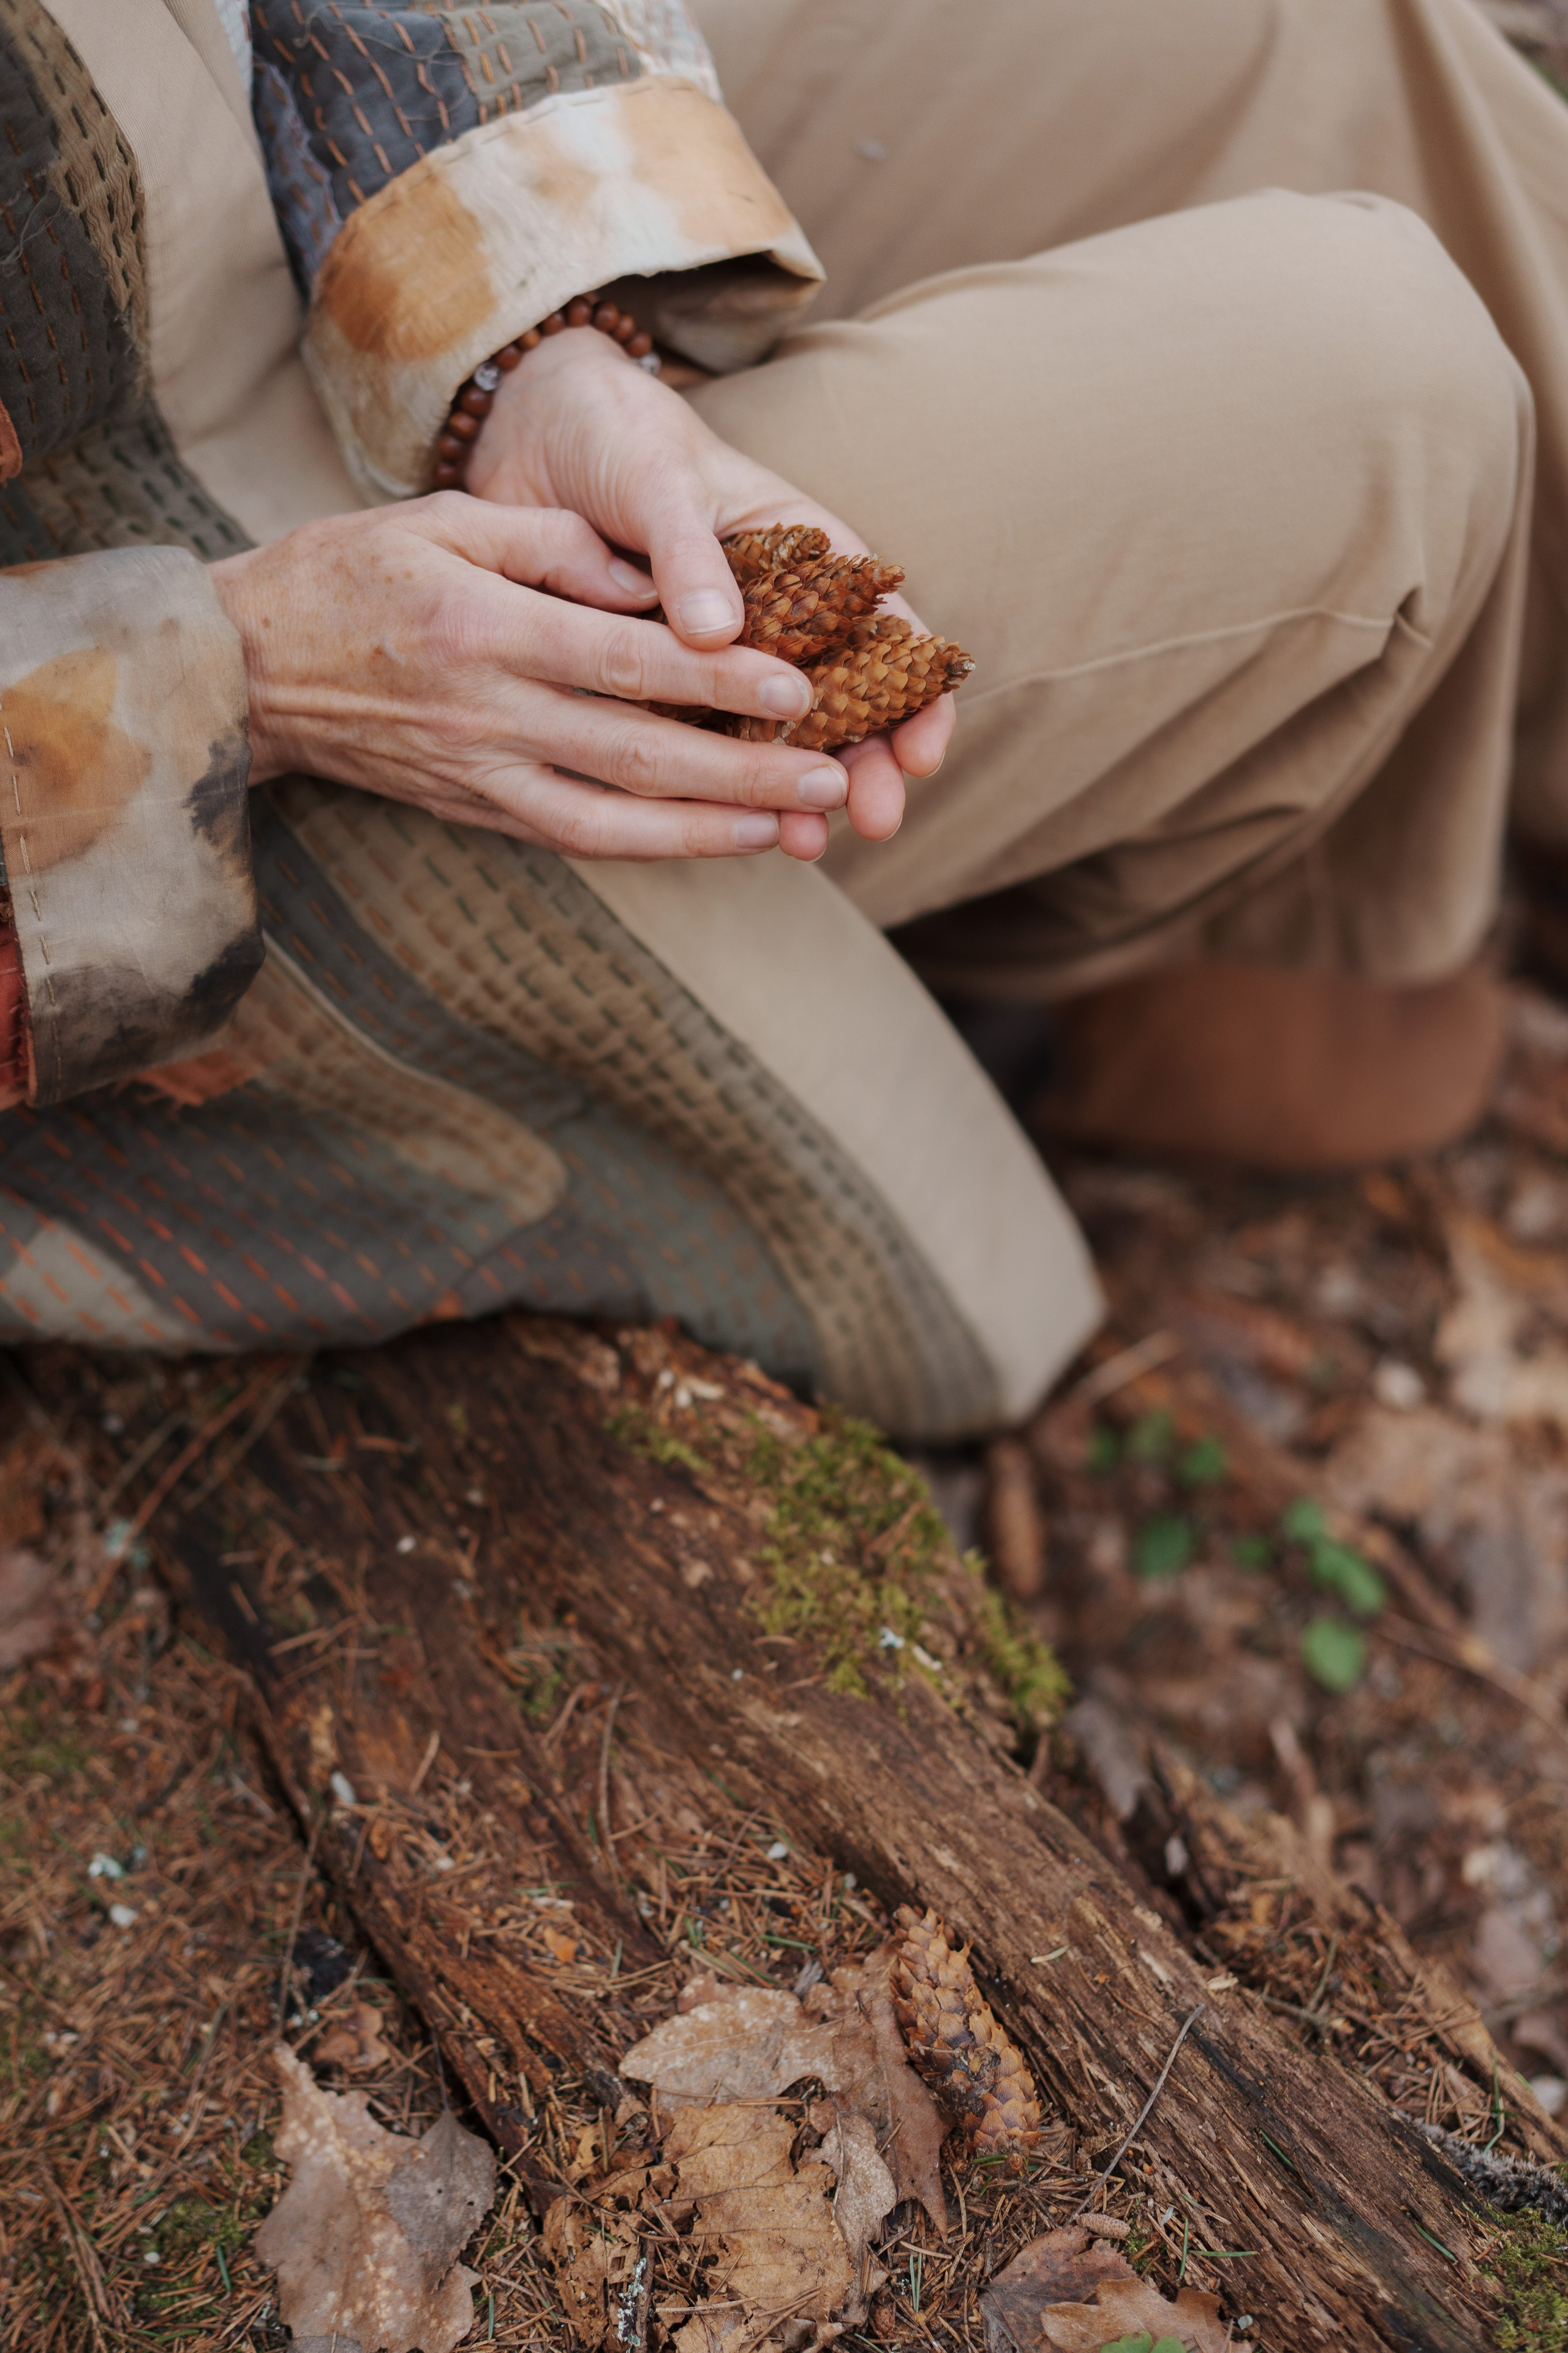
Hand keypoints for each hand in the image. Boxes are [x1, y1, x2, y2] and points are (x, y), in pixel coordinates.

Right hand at [210, 498, 853, 860]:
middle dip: (744, 771)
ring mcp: (481, 775)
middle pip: (637, 754)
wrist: (246, 670)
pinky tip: (717, 839)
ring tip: (794, 827)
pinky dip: (653, 846)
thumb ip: (548, 543)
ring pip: (614, 821)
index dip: (717, 680)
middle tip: (833, 775)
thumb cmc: (349, 577)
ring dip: (710, 831)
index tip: (798, 684)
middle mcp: (487, 714)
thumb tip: (647, 578)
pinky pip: (577, 838)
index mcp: (484, 628)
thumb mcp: (439, 521)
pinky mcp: (476, 809)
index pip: (624, 661)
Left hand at [468, 328, 955, 856]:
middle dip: (863, 766)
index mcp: (804, 555)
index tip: (920, 754)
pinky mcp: (658, 685)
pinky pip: (697, 744)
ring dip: (792, 790)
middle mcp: (773, 615)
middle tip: (873, 820)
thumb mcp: (658, 480)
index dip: (915, 694)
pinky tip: (725, 827)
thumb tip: (718, 635)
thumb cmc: (617, 435)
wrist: (527, 434)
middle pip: (842, 702)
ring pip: (772, 737)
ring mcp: (717, 658)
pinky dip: (714, 788)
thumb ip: (688, 553)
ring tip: (802, 841)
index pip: (886, 630)